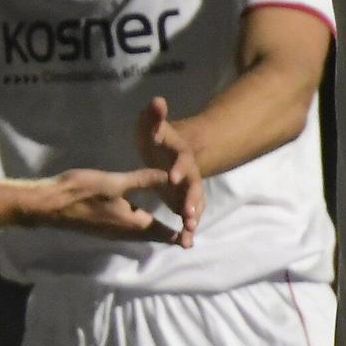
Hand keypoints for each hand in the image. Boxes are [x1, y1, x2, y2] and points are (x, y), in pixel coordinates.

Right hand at [33, 167, 191, 245]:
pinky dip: (140, 228)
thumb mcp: (115, 182)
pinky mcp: (101, 229)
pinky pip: (128, 232)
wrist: (49, 205)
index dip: (179, 234)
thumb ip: (143, 179)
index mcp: (133, 222)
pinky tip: (138, 219)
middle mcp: (125, 233)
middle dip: (169, 235)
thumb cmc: (82, 192)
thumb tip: (169, 176)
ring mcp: (111, 233)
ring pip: (139, 236)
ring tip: (167, 228)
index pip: (163, 233)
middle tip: (185, 234)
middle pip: (152, 237)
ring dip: (154, 233)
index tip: (193, 238)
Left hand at [136, 96, 203, 242]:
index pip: (182, 161)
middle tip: (188, 214)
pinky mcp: (184, 203)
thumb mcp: (150, 126)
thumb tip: (157, 100)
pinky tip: (185, 244)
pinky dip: (188, 230)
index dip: (178, 168)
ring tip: (189, 234)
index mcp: (181, 156)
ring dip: (193, 219)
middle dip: (192, 201)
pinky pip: (188, 217)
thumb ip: (153, 116)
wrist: (166, 152)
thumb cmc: (156, 139)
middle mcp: (190, 174)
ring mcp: (189, 190)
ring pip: (195, 206)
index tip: (172, 177)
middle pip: (194, 188)